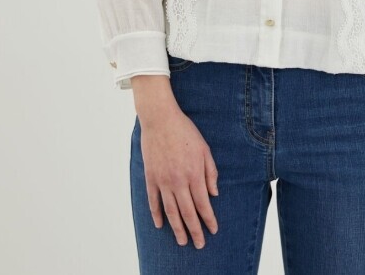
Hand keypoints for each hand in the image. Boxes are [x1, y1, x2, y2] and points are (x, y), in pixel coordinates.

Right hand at [139, 108, 219, 248]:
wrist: (160, 119)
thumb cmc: (185, 132)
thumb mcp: (204, 148)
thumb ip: (210, 172)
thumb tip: (214, 193)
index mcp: (194, 173)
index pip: (203, 204)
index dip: (209, 219)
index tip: (213, 230)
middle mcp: (178, 181)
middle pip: (187, 212)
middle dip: (194, 230)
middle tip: (199, 244)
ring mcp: (162, 180)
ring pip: (170, 211)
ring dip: (177, 228)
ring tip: (182, 241)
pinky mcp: (150, 177)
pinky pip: (153, 201)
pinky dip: (156, 214)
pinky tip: (160, 225)